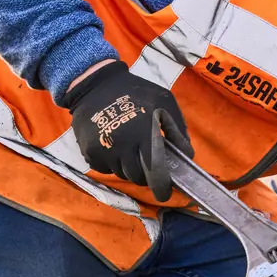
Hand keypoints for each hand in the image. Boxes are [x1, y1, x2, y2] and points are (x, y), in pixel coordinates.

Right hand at [63, 61, 192, 201]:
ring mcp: (104, 150)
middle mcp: (122, 144)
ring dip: (129, 167)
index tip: (165, 192)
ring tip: (130, 148)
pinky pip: (106, 169)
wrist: (95, 84)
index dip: (162, 186)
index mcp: (143, 132)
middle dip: (146, 175)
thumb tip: (186, 154)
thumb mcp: (163, 101)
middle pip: (138, 177)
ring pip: (122, 174)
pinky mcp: (90, 153)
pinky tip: (113, 146)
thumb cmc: (134, 91)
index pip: (155, 171)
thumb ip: (178, 128)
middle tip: (148, 162)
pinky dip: (112, 163)